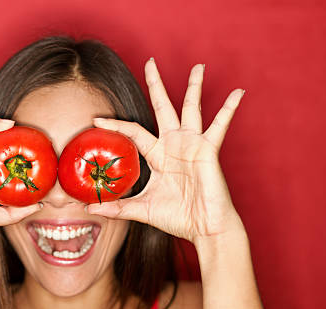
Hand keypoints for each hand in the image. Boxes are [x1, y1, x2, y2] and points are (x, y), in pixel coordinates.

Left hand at [86, 59, 244, 243]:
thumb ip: (116, 207)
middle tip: (150, 62)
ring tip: (198, 66)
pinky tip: (237, 92)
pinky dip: (229, 109)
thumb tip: (88, 209)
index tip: (96, 119)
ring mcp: (193, 145)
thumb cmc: (178, 218)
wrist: (204, 229)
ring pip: (191, 108)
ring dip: (194, 87)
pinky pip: (220, 125)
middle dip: (156, 85)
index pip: (134, 132)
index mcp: (158, 156)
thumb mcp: (141, 210)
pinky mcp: (208, 150)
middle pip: (162, 107)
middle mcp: (174, 145)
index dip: (116, 124)